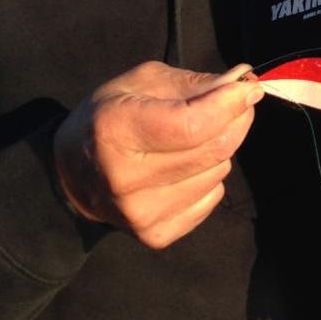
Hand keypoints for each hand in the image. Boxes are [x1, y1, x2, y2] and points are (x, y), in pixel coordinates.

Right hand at [53, 62, 263, 247]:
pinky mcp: (155, 235)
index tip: (247, 89)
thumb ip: (195, 84)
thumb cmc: (110, 117)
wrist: (74, 175)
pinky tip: (182, 168)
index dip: (229, 104)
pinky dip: (207, 177)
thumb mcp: (142, 83)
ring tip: (192, 140)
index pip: (192, 124)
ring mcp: (140, 213)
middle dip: (235, 120)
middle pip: (213, 150)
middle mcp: (125, 178)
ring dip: (219, 149)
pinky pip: (211, 198)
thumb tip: (243, 84)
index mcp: (114, 130)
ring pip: (218, 172)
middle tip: (234, 104)